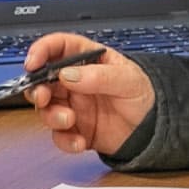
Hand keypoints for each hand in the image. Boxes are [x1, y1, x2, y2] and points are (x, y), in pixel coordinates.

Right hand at [20, 32, 153, 155]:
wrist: (154, 132)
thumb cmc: (145, 97)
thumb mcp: (128, 80)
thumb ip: (99, 76)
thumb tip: (68, 75)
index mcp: (87, 60)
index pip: (58, 47)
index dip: (42, 50)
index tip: (33, 62)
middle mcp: (75, 82)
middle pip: (42, 80)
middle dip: (37, 88)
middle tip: (43, 97)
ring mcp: (73, 106)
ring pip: (45, 108)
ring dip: (51, 115)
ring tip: (69, 120)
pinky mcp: (75, 129)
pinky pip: (59, 135)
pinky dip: (65, 140)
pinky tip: (80, 141)